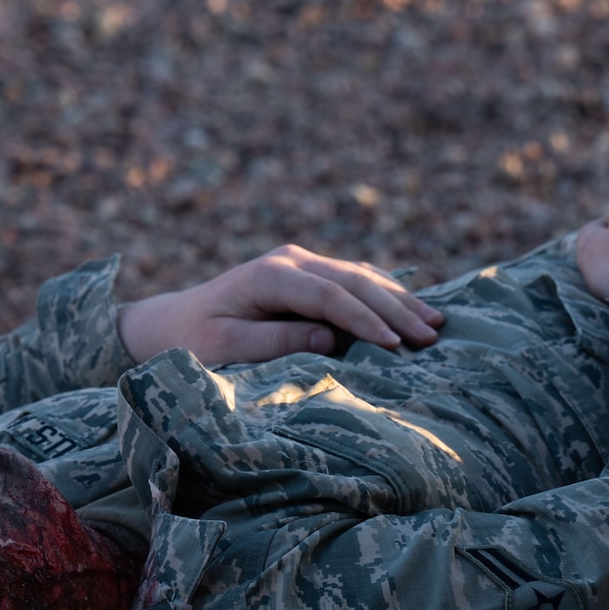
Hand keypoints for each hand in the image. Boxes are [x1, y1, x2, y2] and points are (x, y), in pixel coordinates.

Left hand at [118, 246, 444, 365]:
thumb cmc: (192, 343)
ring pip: (361, 275)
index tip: (395, 345)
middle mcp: (289, 260)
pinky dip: (386, 293)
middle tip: (432, 334)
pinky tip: (414, 308)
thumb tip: (328, 339)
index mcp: (268, 275)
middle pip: (354, 280)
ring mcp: (301, 262)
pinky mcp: (309, 273)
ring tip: (437, 322)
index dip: (365, 319)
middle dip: (395, 308)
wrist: (172, 323)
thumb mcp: (223, 349)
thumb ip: (273, 342)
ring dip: (400, 299)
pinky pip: (356, 279)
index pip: (329, 294)